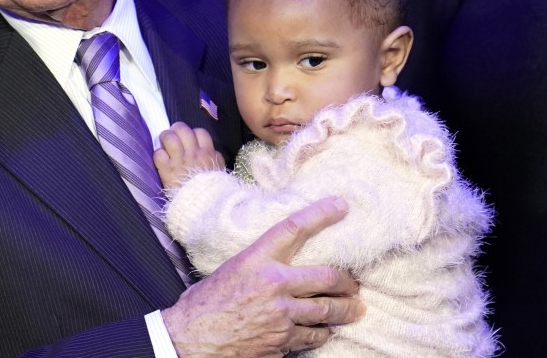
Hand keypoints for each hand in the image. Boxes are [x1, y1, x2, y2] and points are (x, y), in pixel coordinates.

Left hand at [154, 121, 225, 189]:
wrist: (202, 207)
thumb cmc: (212, 191)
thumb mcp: (219, 172)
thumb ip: (214, 160)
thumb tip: (211, 151)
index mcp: (208, 154)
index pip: (200, 132)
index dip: (192, 133)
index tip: (188, 139)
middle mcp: (194, 154)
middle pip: (183, 130)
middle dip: (176, 129)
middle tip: (173, 134)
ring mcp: (179, 160)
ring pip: (169, 137)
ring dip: (165, 138)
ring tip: (164, 142)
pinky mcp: (167, 169)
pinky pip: (159, 154)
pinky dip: (158, 155)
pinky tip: (160, 160)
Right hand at [161, 196, 362, 356]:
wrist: (192, 340)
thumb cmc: (203, 305)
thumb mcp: (229, 271)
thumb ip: (256, 264)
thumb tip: (275, 262)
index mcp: (255, 260)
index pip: (294, 229)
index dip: (320, 214)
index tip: (340, 206)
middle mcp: (273, 284)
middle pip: (327, 276)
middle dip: (347, 281)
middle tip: (354, 282)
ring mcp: (282, 315)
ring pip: (328, 310)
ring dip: (345, 310)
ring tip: (354, 308)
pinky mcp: (284, 340)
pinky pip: (314, 336)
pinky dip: (323, 333)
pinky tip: (325, 330)